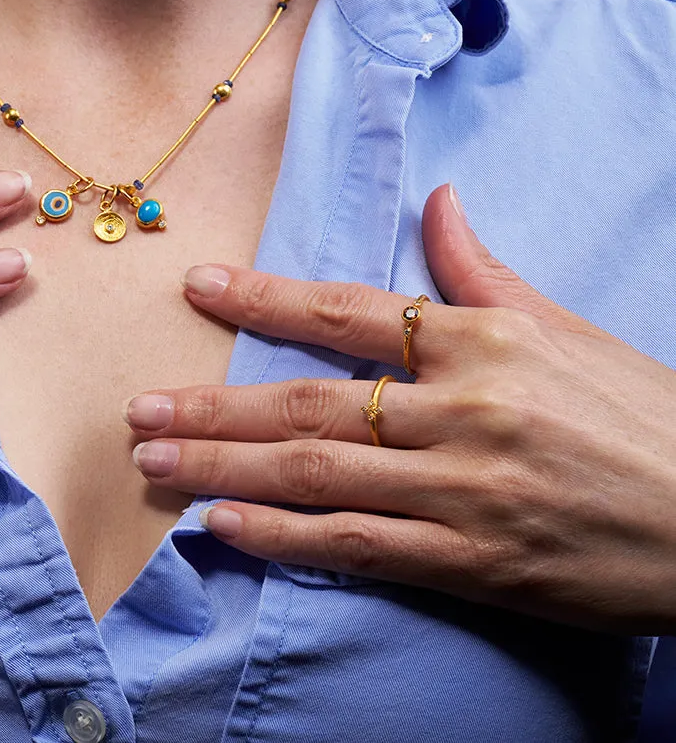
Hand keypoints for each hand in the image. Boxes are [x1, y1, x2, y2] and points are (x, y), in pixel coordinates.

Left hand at [124, 183, 675, 632]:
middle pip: (312, 401)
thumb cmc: (643, 418)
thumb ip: (482, 272)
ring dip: (224, 466)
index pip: (349, 311)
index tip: (195, 287)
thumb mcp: (564, 328)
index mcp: (484, 342)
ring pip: (318, 473)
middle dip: (214, 405)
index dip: (264, 298)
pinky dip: (285, 536)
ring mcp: (465, 489)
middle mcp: (465, 410)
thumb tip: (437, 200)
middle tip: (137, 408)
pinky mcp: (475, 562)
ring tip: (153, 460)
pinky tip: (222, 526)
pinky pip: (359, 546)